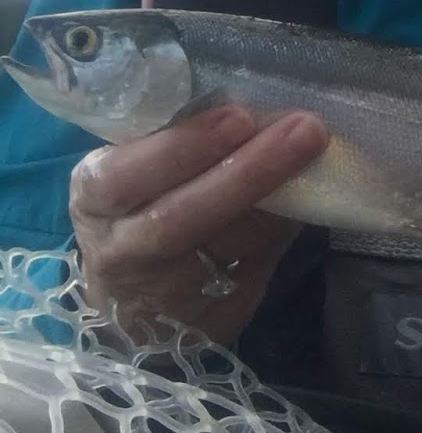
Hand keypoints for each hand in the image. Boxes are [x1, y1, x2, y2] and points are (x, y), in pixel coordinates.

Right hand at [69, 103, 328, 344]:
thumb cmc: (143, 200)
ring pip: (224, 251)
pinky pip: (250, 278)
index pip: (126, 175)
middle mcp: (119, 252)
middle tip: (305, 131)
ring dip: (277, 205)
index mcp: (96, 197)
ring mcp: (159, 297)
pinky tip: (305, 208)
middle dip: (248, 172)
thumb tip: (258, 105)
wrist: (130, 293)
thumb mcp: (137, 165)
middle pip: (180, 220)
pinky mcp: (201, 327)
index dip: (184, 147)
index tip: (240, 117)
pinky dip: (280, 240)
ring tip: (316, 158)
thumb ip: (180, 139)